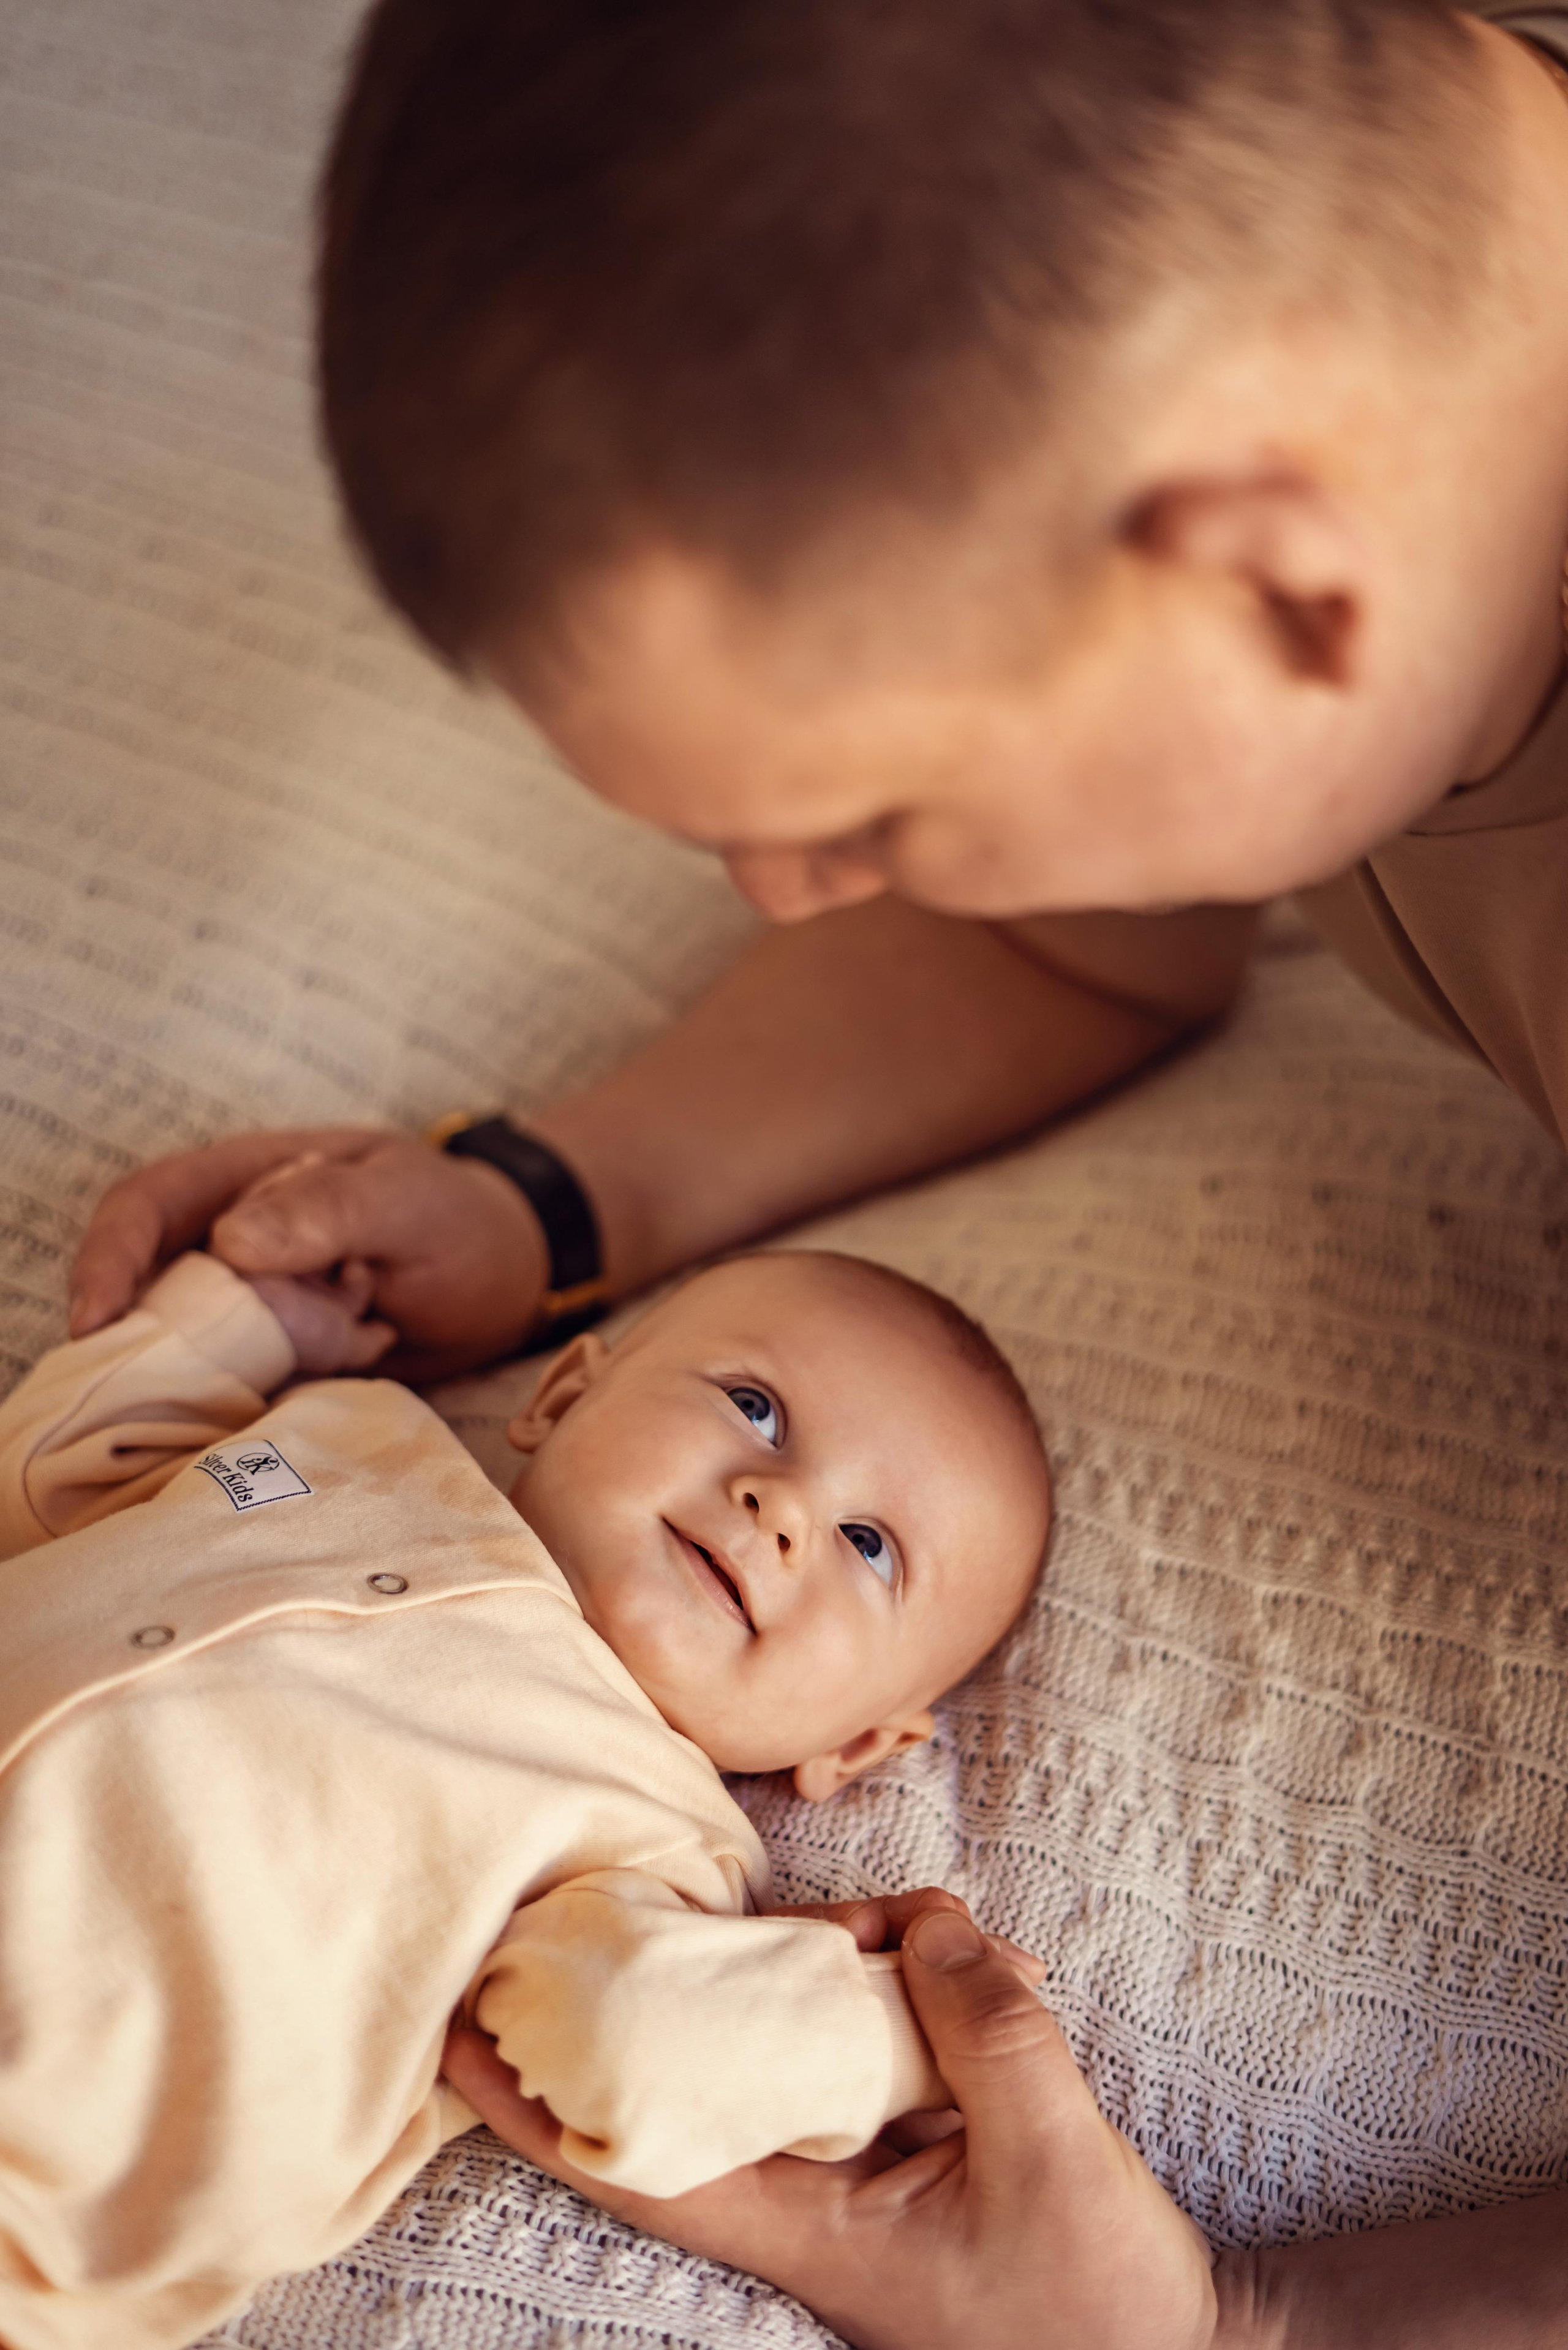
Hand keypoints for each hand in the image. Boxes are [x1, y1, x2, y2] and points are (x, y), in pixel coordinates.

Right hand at [70, 1127, 549, 1379]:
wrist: (510, 1280)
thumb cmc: (457, 1220)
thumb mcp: (407, 1200)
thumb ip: (328, 1209)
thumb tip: (231, 1242)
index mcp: (243, 1182)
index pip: (145, 1207)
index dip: (107, 1257)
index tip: (95, 1321)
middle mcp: (228, 1247)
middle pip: (145, 1292)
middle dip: (143, 1342)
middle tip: (161, 1390)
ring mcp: (249, 1312)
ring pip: (183, 1353)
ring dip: (200, 1384)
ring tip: (246, 1399)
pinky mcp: (274, 1365)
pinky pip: (233, 1394)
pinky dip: (243, 1413)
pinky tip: (280, 1417)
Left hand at [443, 1888, 1218, 2349]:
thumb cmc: (1095, 2302)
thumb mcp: (1049, 2159)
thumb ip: (987, 2032)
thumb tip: (923, 1927)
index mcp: (804, 2226)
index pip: (631, 2161)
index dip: (531, 2101)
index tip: (453, 2030)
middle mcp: (812, 2184)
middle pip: (717, 2049)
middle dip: (727, 1958)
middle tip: (788, 1898)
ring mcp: (862, 2150)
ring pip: (804, 2015)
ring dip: (872, 1955)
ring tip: (971, 1948)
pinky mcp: (917, 2122)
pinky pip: (884, 2022)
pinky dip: (930, 1981)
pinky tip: (996, 1966)